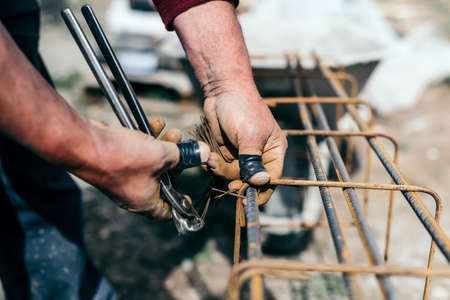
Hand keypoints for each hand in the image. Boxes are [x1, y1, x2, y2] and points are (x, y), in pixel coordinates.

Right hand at [70, 117, 196, 220]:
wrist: (84, 144)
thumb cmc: (123, 158)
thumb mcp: (161, 155)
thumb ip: (183, 155)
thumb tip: (205, 153)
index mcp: (145, 202)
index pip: (166, 213)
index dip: (179, 204)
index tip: (188, 193)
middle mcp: (132, 194)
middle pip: (162, 181)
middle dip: (175, 161)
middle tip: (183, 146)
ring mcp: (122, 178)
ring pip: (150, 163)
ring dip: (162, 145)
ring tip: (171, 131)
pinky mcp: (113, 163)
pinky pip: (135, 153)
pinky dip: (145, 139)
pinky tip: (153, 123)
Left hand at [202, 92, 286, 204]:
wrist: (221, 91)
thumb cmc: (241, 108)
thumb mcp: (249, 136)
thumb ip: (252, 161)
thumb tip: (261, 183)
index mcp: (274, 150)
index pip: (272, 178)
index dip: (261, 191)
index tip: (248, 201)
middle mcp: (260, 155)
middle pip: (250, 180)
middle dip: (237, 181)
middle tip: (228, 184)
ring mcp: (242, 153)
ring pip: (233, 175)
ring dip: (222, 171)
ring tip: (212, 162)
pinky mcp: (227, 151)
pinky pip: (221, 166)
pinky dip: (214, 165)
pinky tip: (209, 159)